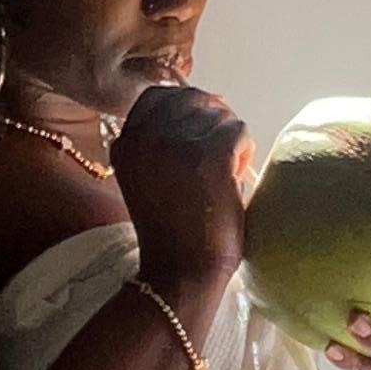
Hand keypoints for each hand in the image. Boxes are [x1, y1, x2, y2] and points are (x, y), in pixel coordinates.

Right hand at [113, 78, 251, 298]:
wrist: (180, 273)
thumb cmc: (171, 232)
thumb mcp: (146, 179)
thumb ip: (159, 143)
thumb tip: (207, 104)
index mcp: (126, 143)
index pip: (158, 96)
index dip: (186, 107)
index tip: (200, 131)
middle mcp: (146, 136)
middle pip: (192, 99)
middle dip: (213, 120)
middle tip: (220, 155)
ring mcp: (178, 142)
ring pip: (220, 114)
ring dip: (229, 140)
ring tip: (224, 175)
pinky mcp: (211, 153)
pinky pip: (238, 131)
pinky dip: (244, 153)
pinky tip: (234, 180)